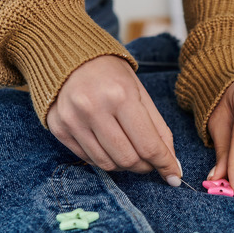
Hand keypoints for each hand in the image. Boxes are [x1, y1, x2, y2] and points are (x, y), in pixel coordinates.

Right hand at [47, 55, 181, 185]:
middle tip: (150, 161)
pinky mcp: (59, 128)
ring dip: (125, 165)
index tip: (174, 176)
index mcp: (120, 95)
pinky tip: (109, 146)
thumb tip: (172, 164)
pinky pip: (88, 159)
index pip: (148, 145)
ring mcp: (73, 120)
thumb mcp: (140, 94)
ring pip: (107, 164)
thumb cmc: (111, 74)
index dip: (164, 164)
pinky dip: (105, 159)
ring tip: (130, 152)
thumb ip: (158, 129)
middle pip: (128, 159)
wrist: (68, 56)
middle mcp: (93, 109)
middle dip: (145, 166)